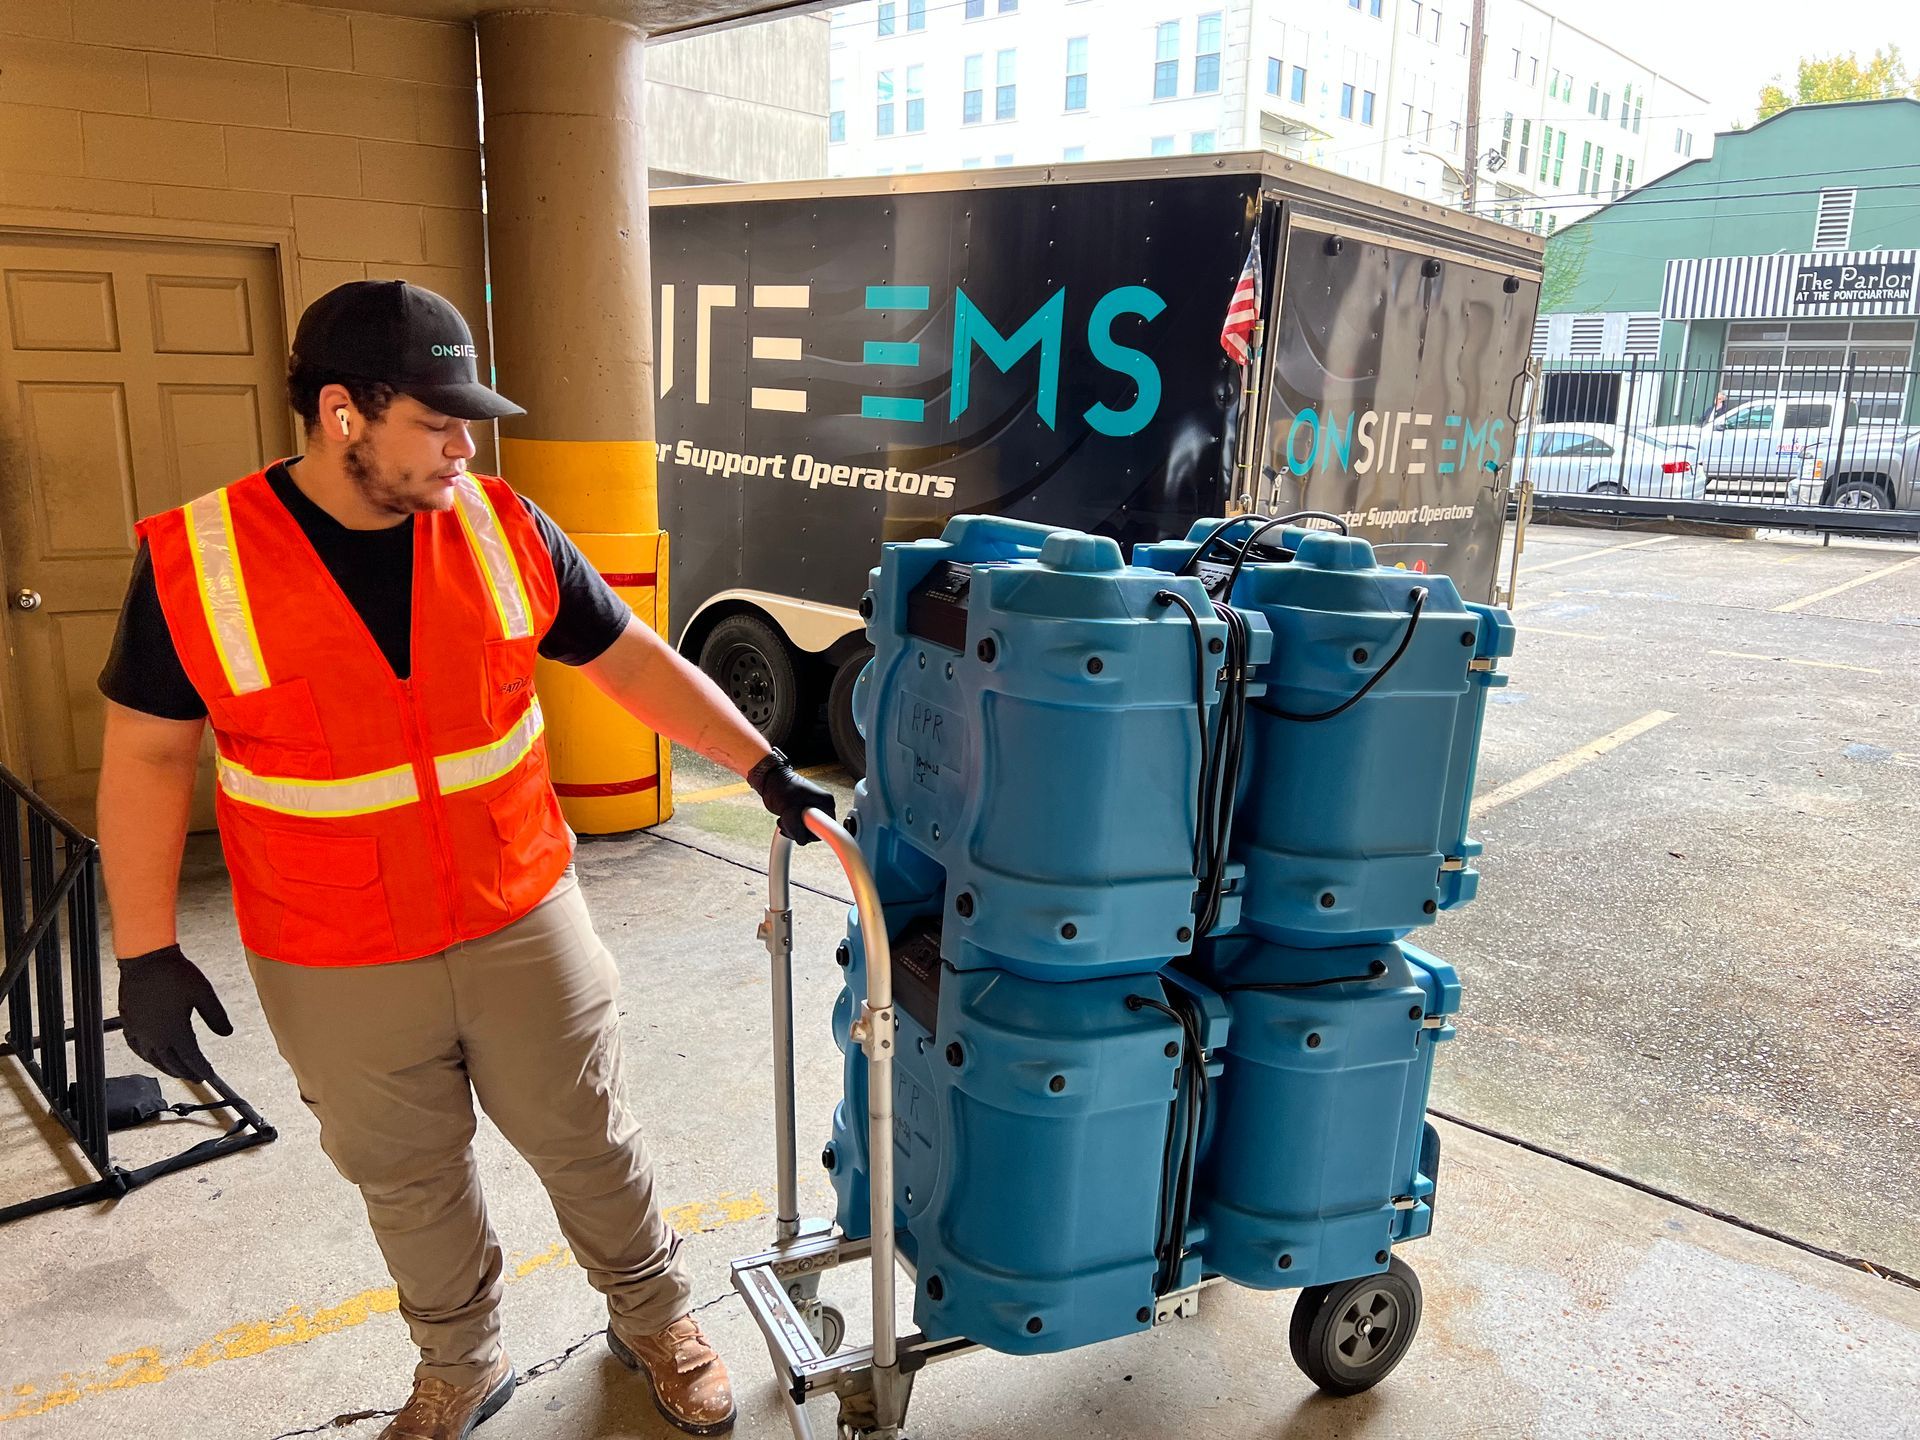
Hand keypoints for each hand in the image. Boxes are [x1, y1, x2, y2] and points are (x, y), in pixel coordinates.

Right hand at [118, 945, 232, 1081]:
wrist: (146, 958)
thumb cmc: (175, 973)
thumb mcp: (204, 994)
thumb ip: (216, 1016)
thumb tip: (227, 1033)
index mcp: (174, 1031)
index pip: (190, 1058)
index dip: (201, 1068)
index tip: (209, 1074)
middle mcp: (154, 1036)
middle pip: (171, 1063)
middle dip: (186, 1072)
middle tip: (196, 1077)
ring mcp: (139, 1031)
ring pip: (152, 1058)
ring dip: (166, 1067)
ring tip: (177, 1071)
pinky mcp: (128, 1023)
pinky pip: (136, 1047)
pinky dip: (146, 1056)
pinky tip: (151, 1055)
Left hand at [746, 750, 836, 844]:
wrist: (771, 781)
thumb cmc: (782, 787)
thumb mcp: (790, 810)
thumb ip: (798, 828)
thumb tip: (802, 840)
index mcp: (826, 803)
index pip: (829, 828)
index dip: (815, 831)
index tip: (805, 829)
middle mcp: (821, 807)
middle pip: (816, 832)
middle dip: (800, 831)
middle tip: (789, 822)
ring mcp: (812, 811)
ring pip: (806, 832)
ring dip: (792, 830)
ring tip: (784, 819)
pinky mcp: (803, 815)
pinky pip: (799, 829)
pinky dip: (790, 828)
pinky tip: (784, 820)